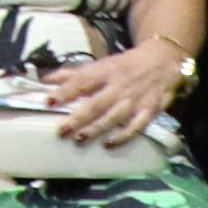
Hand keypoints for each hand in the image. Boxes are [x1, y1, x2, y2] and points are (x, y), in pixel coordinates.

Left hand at [41, 38, 188, 148]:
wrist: (163, 61)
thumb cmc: (124, 65)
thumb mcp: (100, 65)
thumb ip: (73, 74)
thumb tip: (45, 79)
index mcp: (105, 72)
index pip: (82, 81)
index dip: (66, 91)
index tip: (49, 101)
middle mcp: (119, 87)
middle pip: (96, 104)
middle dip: (78, 118)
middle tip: (61, 131)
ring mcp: (135, 100)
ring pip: (113, 117)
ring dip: (96, 129)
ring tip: (79, 140)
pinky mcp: (149, 111)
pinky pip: (136, 127)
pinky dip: (123, 137)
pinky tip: (108, 145)